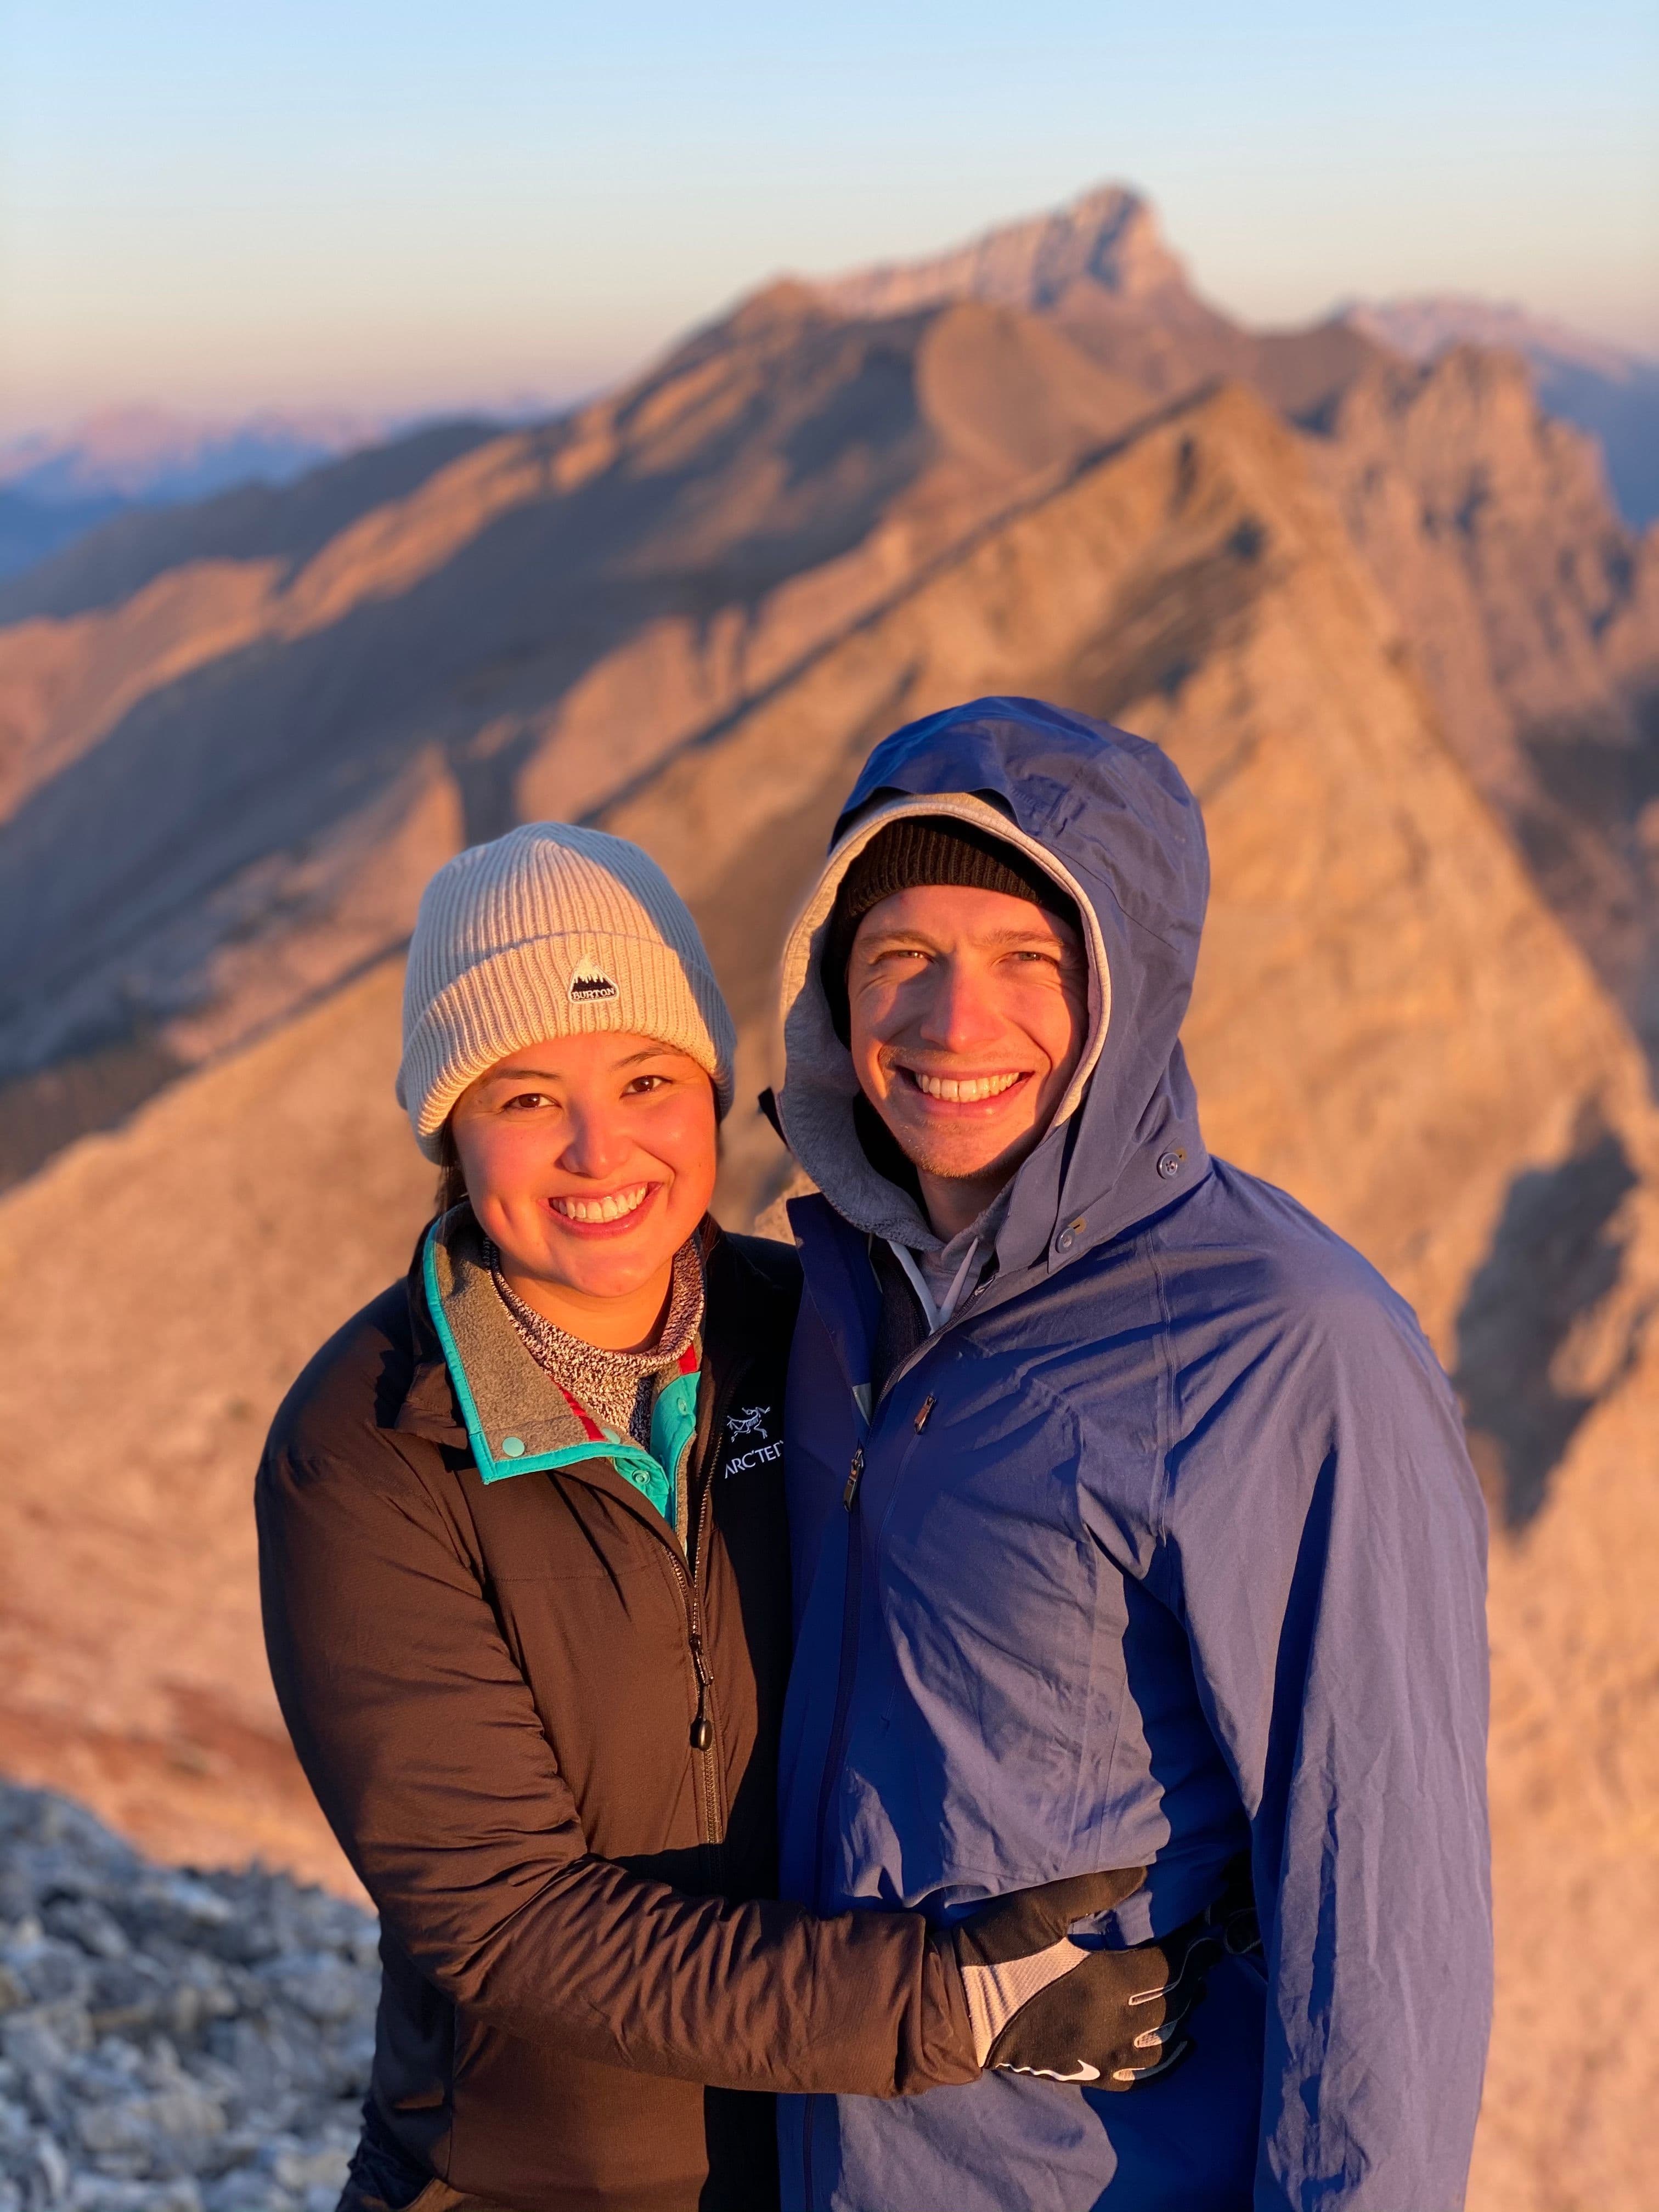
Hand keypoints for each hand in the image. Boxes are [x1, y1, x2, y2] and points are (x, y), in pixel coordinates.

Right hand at [946, 1869, 1221, 2089]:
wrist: (958, 2007)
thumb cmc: (997, 1951)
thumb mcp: (1041, 1907)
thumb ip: (1094, 1888)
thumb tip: (1143, 1872)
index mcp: (1103, 1981)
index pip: (1163, 1967)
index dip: (1179, 1949)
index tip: (1189, 1935)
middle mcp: (1110, 2025)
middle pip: (1167, 2006)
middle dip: (1180, 1983)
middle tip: (1188, 1962)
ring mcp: (1098, 2056)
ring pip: (1157, 2047)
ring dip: (1168, 2022)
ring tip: (1170, 1999)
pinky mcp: (1083, 2075)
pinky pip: (1132, 2078)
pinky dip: (1147, 2062)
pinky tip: (1149, 2044)